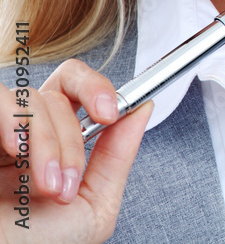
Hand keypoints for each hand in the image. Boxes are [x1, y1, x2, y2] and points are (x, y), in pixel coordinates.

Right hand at [0, 59, 151, 242]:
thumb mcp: (93, 207)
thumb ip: (117, 157)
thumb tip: (141, 109)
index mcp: (58, 145)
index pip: (79, 91)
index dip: (100, 89)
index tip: (114, 113)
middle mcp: (28, 133)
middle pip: (63, 86)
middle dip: (81, 118)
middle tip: (90, 142)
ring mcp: (1, 131)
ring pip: (35, 99)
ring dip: (51, 142)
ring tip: (47, 186)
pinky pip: (0, 98)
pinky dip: (15, 121)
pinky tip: (16, 153)